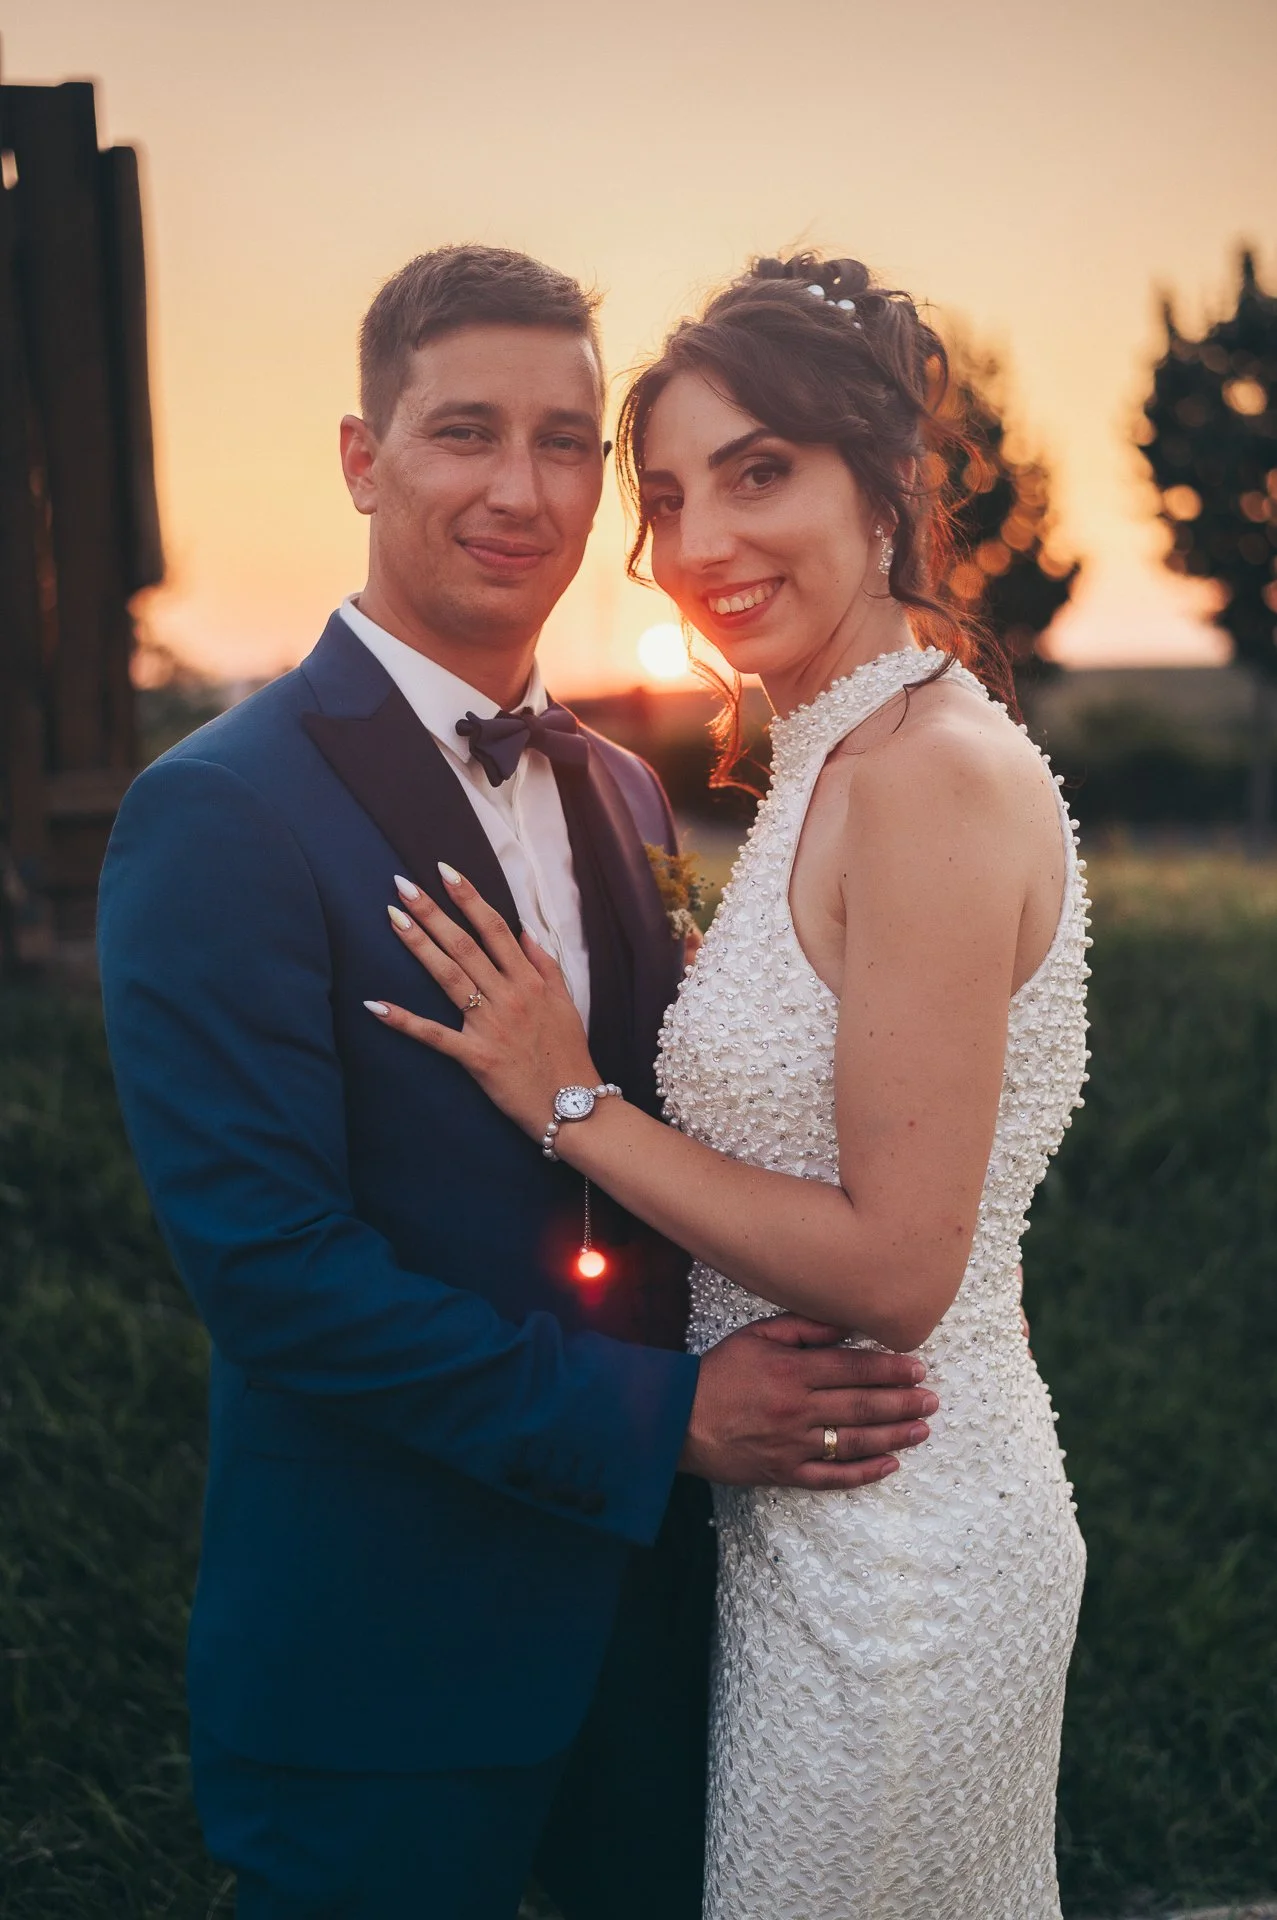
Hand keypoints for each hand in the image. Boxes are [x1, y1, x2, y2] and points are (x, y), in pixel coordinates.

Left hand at [369, 866, 596, 1138]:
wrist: (575, 1105)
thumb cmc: (569, 1055)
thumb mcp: (566, 1003)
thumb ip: (545, 965)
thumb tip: (525, 931)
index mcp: (531, 980)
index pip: (496, 928)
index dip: (469, 897)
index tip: (446, 872)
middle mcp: (510, 995)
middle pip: (465, 945)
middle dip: (433, 912)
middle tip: (402, 884)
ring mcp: (491, 1025)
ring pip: (449, 976)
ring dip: (419, 945)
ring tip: (393, 918)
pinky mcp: (477, 1057)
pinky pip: (434, 1035)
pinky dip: (404, 1021)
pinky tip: (375, 1004)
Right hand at [681, 1315, 937, 1490]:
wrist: (677, 1420)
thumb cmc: (718, 1372)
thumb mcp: (756, 1336)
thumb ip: (803, 1327)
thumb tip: (847, 1324)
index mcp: (792, 1370)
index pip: (854, 1368)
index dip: (890, 1368)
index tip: (918, 1368)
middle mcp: (798, 1408)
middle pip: (862, 1405)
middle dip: (903, 1402)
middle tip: (933, 1399)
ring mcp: (793, 1444)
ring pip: (855, 1442)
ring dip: (895, 1435)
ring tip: (923, 1429)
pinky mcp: (785, 1472)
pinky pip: (832, 1477)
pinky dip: (864, 1473)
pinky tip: (890, 1466)